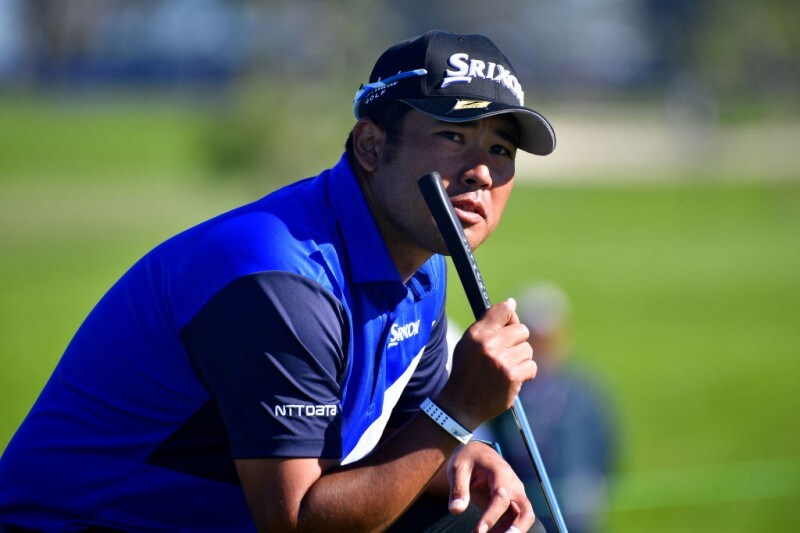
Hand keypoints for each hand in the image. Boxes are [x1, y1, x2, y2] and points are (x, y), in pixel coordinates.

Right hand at [439, 298, 535, 428]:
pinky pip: (531, 367)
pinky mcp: (512, 377)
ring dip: (521, 359)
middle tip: (507, 352)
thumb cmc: (467, 370)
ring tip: (507, 367)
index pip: (503, 310)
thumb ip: (489, 323)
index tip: (509, 324)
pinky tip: (513, 378)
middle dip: (518, 341)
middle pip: (521, 330)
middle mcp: (488, 345)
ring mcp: (501, 361)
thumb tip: (512, 303)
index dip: (511, 317)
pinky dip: (525, 373)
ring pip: (527, 349)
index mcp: (476, 333)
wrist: (461, 404)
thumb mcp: (469, 342)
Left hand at [447, 440, 534, 532]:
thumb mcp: (458, 469)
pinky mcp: (512, 502)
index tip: (478, 531)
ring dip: (509, 532)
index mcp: (501, 472)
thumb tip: (456, 510)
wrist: (476, 452)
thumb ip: (458, 489)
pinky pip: (514, 520)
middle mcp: (513, 485)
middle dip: (517, 530)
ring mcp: (515, 494)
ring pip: (523, 518)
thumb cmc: (467, 459)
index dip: (491, 517)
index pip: (501, 498)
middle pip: (525, 511)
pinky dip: (504, 530)